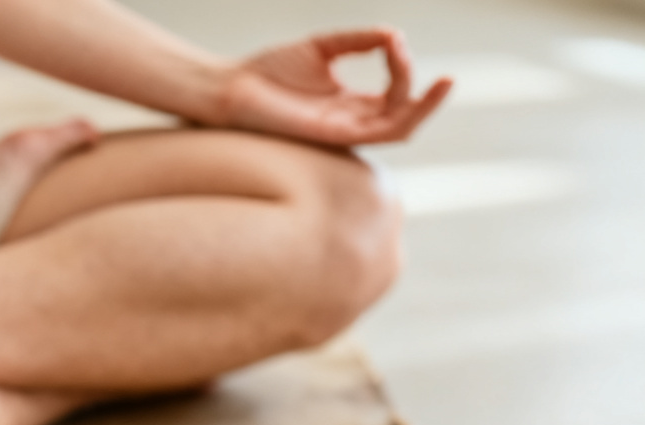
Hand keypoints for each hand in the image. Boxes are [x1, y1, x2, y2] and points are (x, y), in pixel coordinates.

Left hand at [211, 28, 451, 145]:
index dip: (402, 65)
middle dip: (428, 99)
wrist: (232, 88)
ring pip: (397, 130)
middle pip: (403, 117)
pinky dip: (396, 112)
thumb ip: (358, 41)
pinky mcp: (330, 135)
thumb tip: (394, 34)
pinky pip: (373, 132)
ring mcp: (341, 131)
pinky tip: (405, 91)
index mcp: (348, 104)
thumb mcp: (323, 47)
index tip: (392, 39)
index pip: (394, 93)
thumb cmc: (269, 71)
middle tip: (447, 78)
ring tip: (444, 84)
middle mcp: (349, 121)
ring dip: (423, 108)